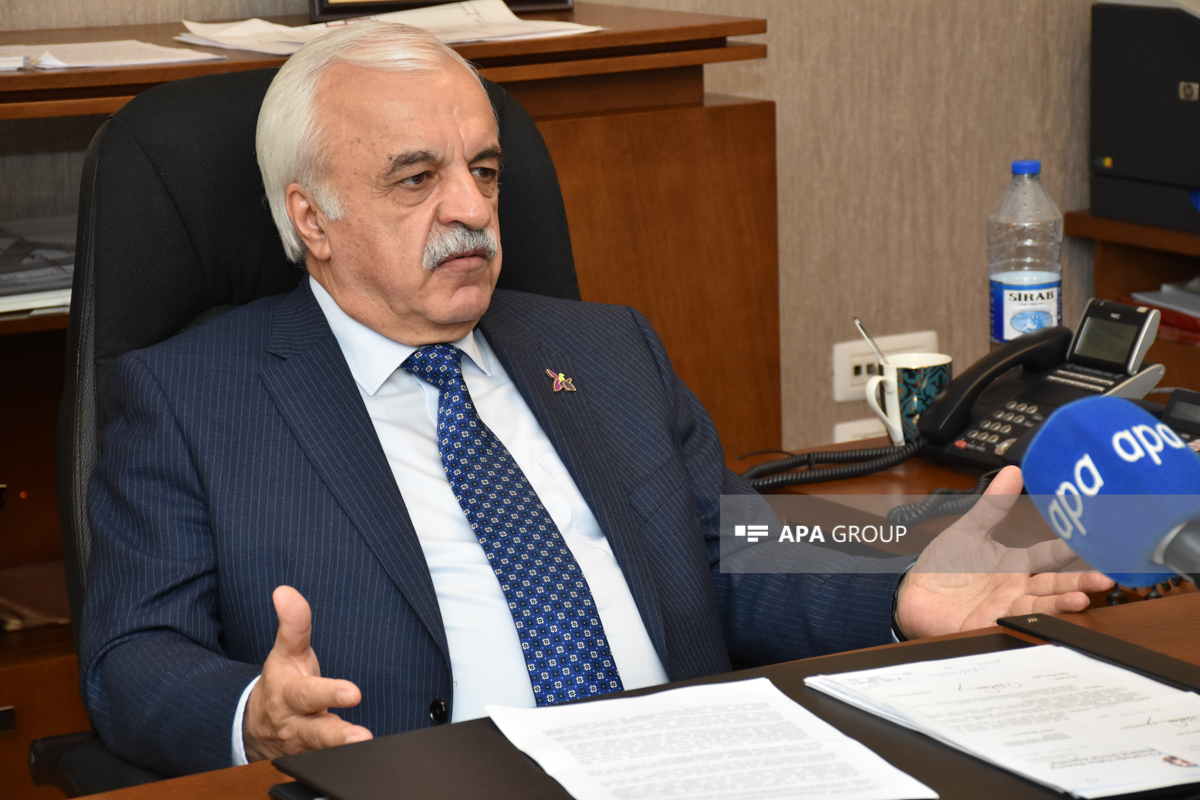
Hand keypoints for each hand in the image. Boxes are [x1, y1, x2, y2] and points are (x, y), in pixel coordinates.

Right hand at [243, 586, 372, 760]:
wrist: (258, 728)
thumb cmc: (282, 683)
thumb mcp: (286, 653)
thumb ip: (293, 624)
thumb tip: (285, 591)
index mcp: (289, 696)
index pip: (308, 694)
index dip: (329, 693)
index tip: (353, 692)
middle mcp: (296, 725)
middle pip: (315, 733)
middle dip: (337, 736)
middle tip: (361, 736)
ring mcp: (307, 748)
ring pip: (324, 754)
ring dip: (344, 753)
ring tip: (367, 747)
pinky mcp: (316, 761)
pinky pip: (331, 764)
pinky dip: (346, 764)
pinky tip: (368, 762)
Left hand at [894, 466, 1113, 639]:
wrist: (914, 593)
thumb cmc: (944, 565)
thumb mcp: (970, 529)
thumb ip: (993, 504)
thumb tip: (1013, 471)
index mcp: (1015, 564)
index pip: (1048, 555)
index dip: (1068, 547)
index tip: (1093, 540)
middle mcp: (1016, 587)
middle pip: (1053, 584)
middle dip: (1079, 582)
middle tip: (1104, 578)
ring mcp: (1004, 607)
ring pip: (1039, 605)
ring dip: (1060, 603)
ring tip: (1081, 599)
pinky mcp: (987, 624)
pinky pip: (1010, 622)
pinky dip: (1026, 620)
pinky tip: (1041, 618)